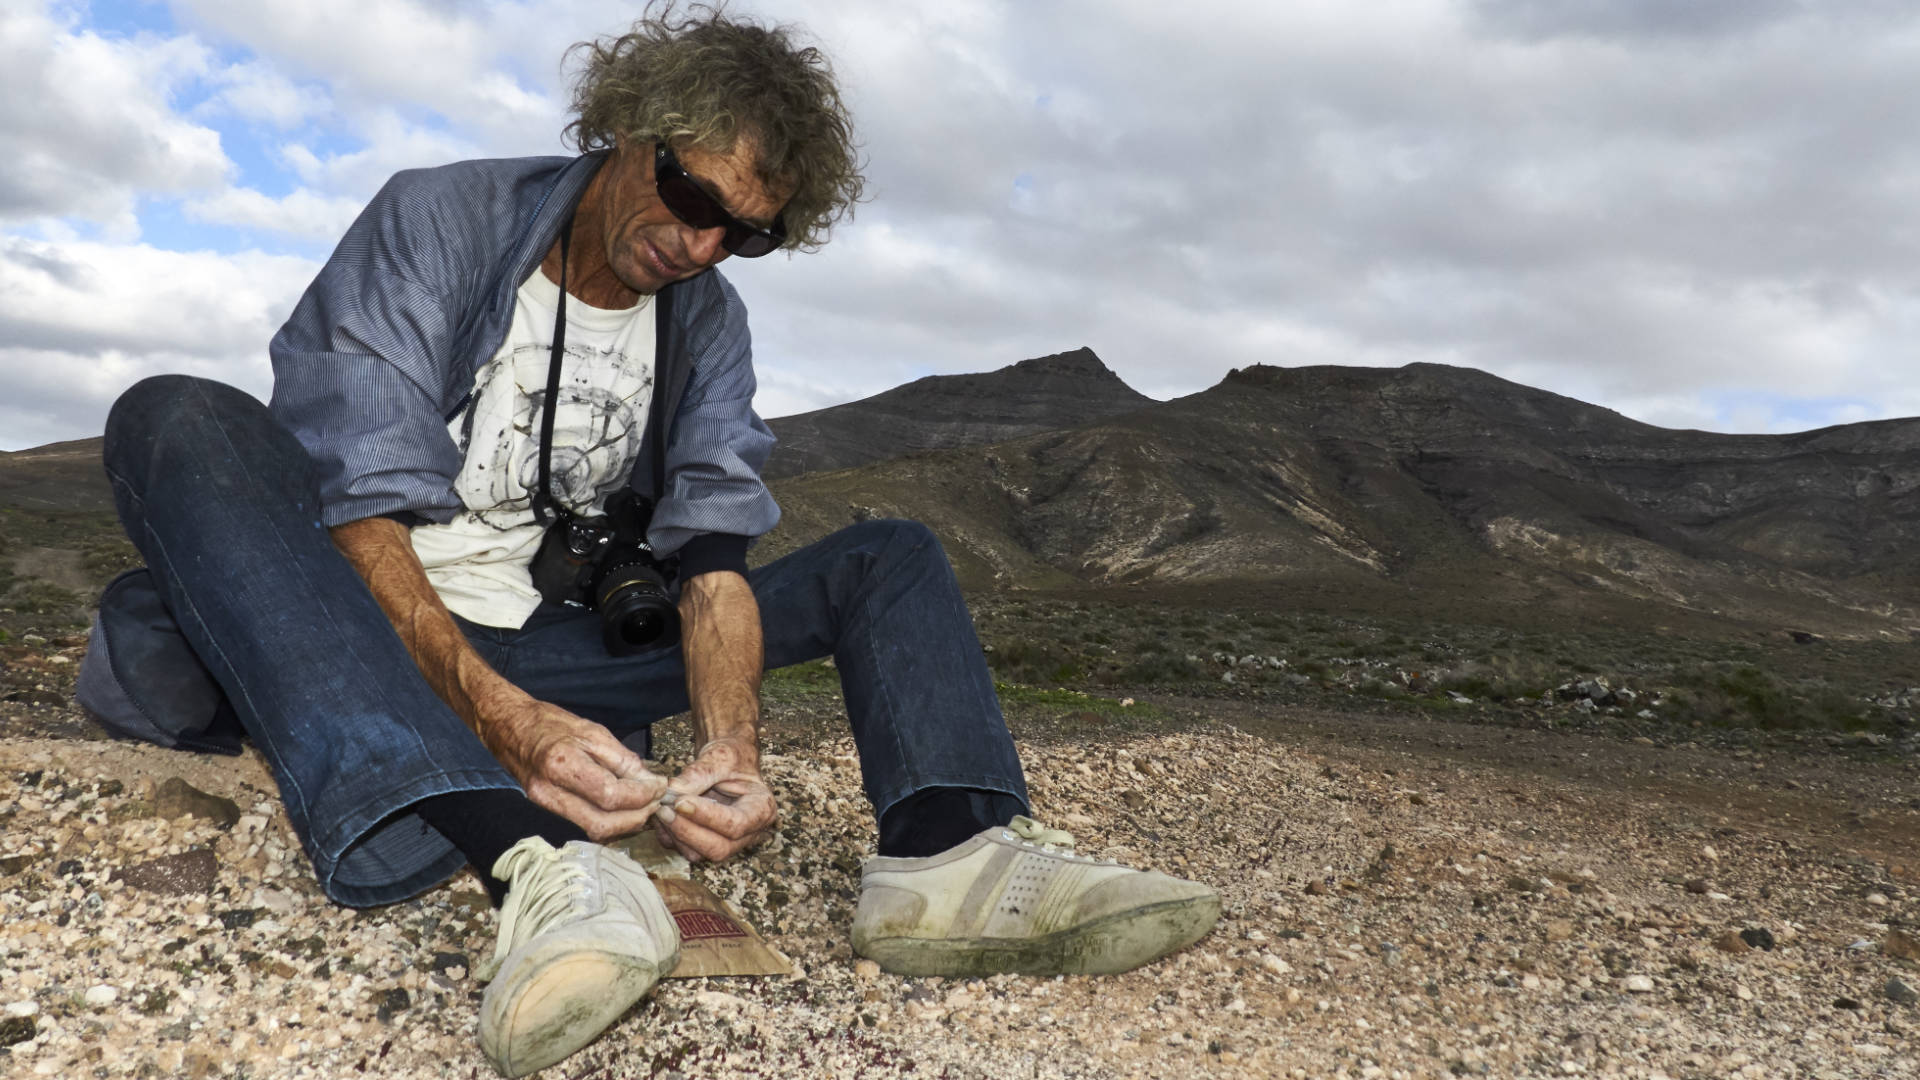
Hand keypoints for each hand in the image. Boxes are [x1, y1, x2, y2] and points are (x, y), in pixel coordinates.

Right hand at [487, 699, 667, 841]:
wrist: (509, 726)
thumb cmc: (549, 723)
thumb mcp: (592, 731)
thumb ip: (621, 760)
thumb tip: (649, 781)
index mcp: (562, 764)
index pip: (611, 795)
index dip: (642, 795)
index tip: (660, 787)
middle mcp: (549, 791)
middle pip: (601, 824)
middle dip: (636, 817)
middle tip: (656, 802)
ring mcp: (544, 805)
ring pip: (593, 831)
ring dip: (624, 824)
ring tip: (643, 806)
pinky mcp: (545, 811)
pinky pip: (582, 825)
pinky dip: (608, 822)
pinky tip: (622, 809)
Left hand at [654, 735, 777, 862]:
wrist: (726, 762)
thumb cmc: (730, 758)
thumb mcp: (720, 757)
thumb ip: (699, 773)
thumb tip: (673, 790)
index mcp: (762, 809)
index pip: (736, 824)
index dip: (707, 817)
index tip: (680, 802)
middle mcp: (748, 832)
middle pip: (719, 848)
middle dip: (688, 831)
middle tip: (664, 809)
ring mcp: (728, 842)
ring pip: (699, 854)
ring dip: (675, 834)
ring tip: (661, 808)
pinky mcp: (707, 844)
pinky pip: (685, 850)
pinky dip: (669, 836)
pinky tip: (662, 815)